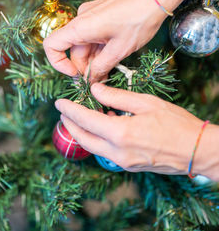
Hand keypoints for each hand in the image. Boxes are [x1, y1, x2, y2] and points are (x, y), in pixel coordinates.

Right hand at [43, 0, 167, 82]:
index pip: (52, 46)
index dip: (58, 64)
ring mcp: (90, 16)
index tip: (75, 75)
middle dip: (83, 67)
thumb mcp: (120, 49)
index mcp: (80, 27)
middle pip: (72, 49)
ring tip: (108, 73)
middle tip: (97, 81)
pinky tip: (111, 60)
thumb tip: (90, 80)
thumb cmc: (141, 17)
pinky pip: (92, 36)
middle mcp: (81, 20)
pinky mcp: (99, 15)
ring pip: (84, 45)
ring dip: (93, 60)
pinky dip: (98, 50)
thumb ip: (100, 67)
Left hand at [55, 83, 206, 174]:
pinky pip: (103, 152)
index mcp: (120, 133)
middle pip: (82, 138)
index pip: (84, 120)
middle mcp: (116, 152)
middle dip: (69, 124)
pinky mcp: (127, 166)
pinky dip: (96, 139)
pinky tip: (100, 127)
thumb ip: (116, 96)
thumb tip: (94, 90)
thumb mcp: (146, 103)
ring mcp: (121, 162)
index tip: (59, 103)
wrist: (197, 150)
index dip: (69, 110)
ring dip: (80, 133)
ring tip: (77, 118)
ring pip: (91, 147)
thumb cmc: (176, 124)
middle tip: (63, 112)